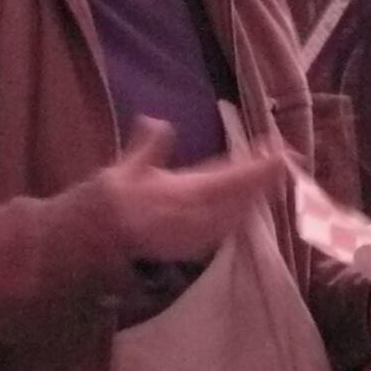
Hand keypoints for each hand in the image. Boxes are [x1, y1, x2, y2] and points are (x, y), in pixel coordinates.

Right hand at [95, 119, 296, 264]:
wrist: (85, 243)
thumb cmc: (102, 203)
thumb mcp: (123, 169)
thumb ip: (148, 146)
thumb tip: (158, 121)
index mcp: (182, 195)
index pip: (231, 180)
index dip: (259, 169)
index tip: (281, 154)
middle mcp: (194, 219)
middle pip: (243, 200)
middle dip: (267, 180)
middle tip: (285, 158)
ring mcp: (195, 237)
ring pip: (238, 216)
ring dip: (257, 196)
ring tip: (272, 175)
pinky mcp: (190, 248)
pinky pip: (225, 230)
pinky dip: (241, 214)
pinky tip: (246, 205)